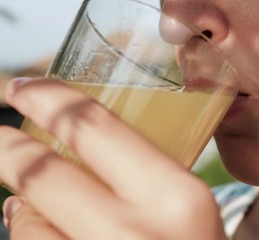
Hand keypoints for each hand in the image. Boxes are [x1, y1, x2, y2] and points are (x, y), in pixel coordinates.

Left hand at [0, 77, 224, 238]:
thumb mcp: (185, 209)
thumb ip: (140, 177)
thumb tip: (67, 155)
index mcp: (177, 199)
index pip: (97, 128)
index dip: (51, 98)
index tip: (24, 84)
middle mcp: (137, 234)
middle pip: (45, 173)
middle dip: (10, 148)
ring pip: (26, 223)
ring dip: (23, 207)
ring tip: (33, 202)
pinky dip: (29, 234)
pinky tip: (41, 230)